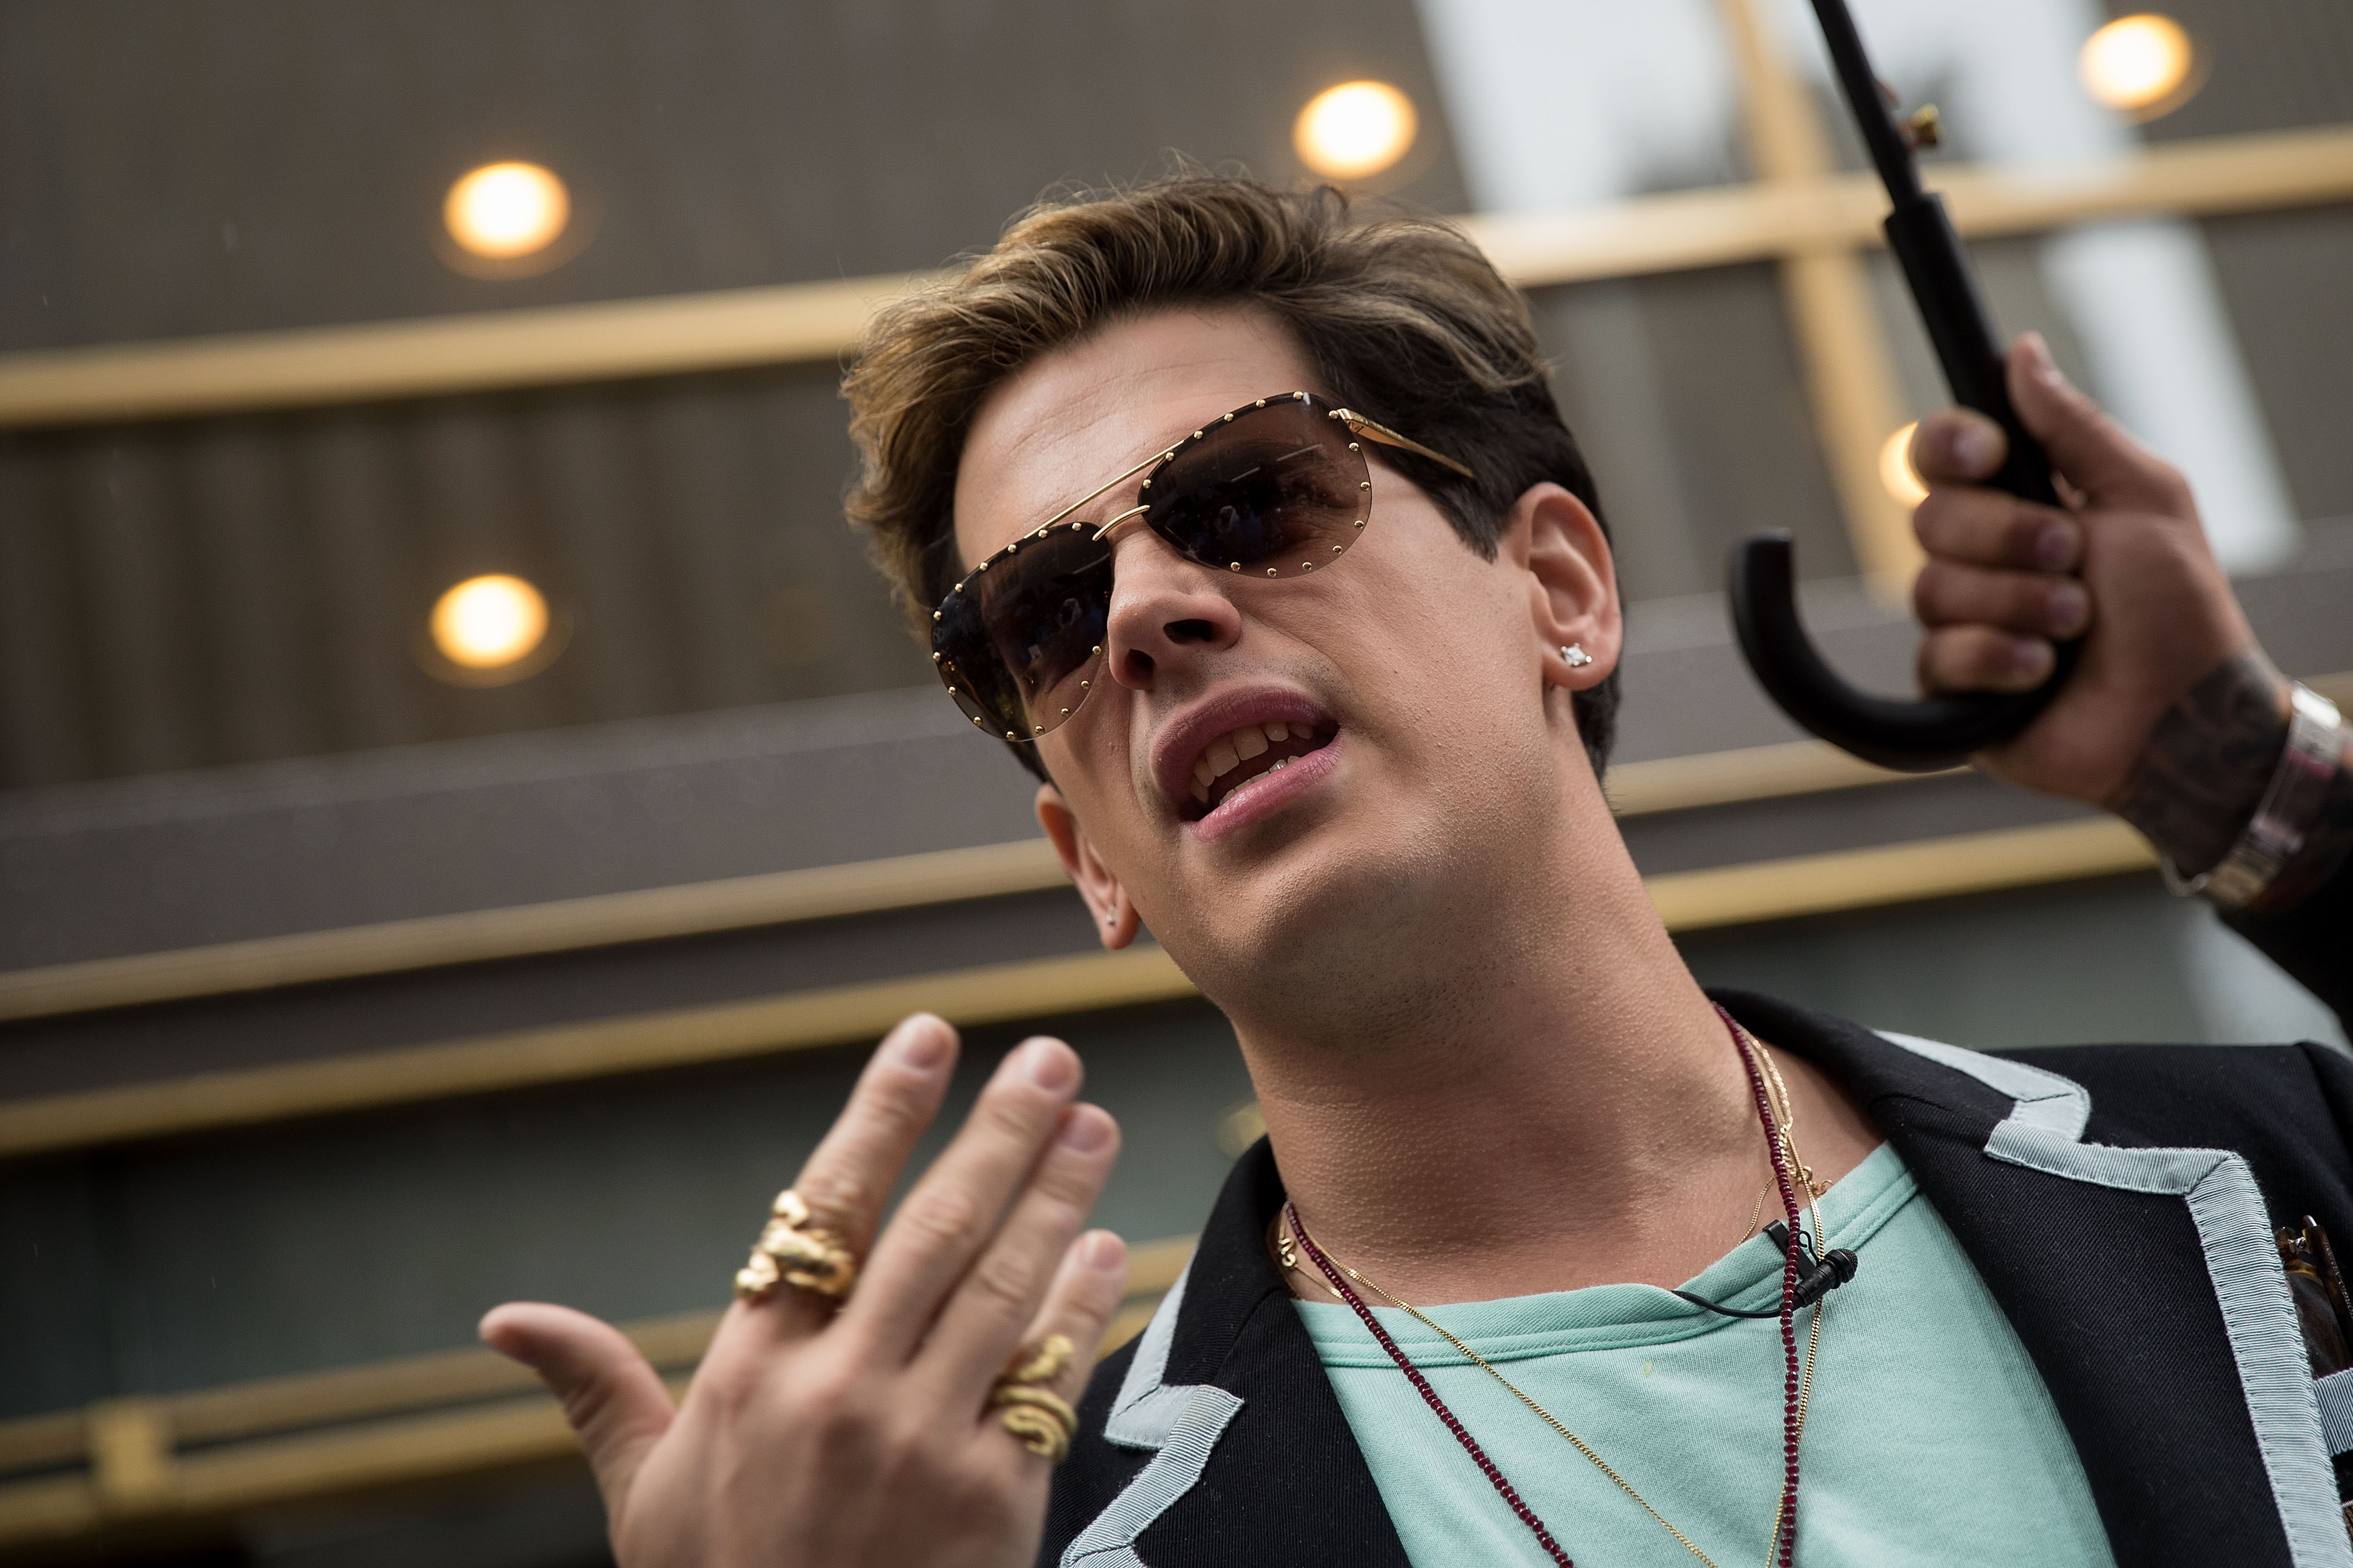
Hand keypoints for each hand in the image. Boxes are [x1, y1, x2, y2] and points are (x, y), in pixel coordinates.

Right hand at [480, 1014, 1126, 1567]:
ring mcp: (919, 1444)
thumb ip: (599, 1390)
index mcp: (751, 1374)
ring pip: (1001, 1287)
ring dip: (1057, 1197)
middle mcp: (837, 1393)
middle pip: (934, 1229)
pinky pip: (1045, 1379)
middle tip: (1050, 1058)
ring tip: (1092, 1126)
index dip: (881, 1114)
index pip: (825, 1209)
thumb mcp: (644, 1495)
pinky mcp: (990, 1501)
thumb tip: (507, 1319)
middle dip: (999, 1132)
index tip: (929, 1036)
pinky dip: (1079, 1306)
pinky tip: (1106, 1248)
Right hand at [1908, 332, 2271, 804]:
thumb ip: (2075, 426)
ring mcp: (1964, 622)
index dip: (1948, 448)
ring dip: (2019, 605)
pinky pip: (1936, 656)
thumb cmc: (2178, 607)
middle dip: (2007, 538)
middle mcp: (1982, 559)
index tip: (1990, 459)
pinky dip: (1999, 660)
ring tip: (2075, 627)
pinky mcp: (1953, 687)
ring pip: (1932, 589)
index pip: (1938, 455)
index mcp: (2020, 504)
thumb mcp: (2144, 495)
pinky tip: (2043, 673)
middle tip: (2073, 559)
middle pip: (1928, 518)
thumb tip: (2021, 351)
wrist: (2184, 712)